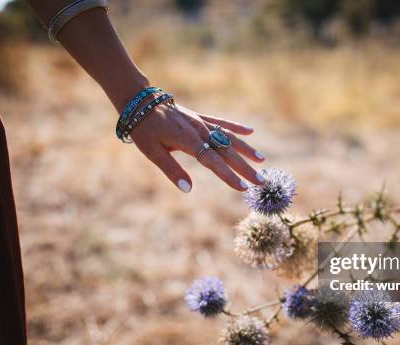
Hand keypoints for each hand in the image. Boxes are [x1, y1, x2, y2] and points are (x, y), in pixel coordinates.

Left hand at [129, 103, 265, 192]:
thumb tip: (188, 189)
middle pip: (227, 152)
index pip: (213, 162)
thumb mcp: (152, 152)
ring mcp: (201, 123)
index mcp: (188, 141)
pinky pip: (221, 123)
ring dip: (246, 149)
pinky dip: (236, 127)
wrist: (137, 101)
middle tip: (261, 181)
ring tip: (261, 160)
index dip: (228, 176)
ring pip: (228, 137)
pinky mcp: (199, 117)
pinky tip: (250, 131)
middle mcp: (199, 131)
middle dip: (245, 168)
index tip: (242, 188)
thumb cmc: (143, 129)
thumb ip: (172, 170)